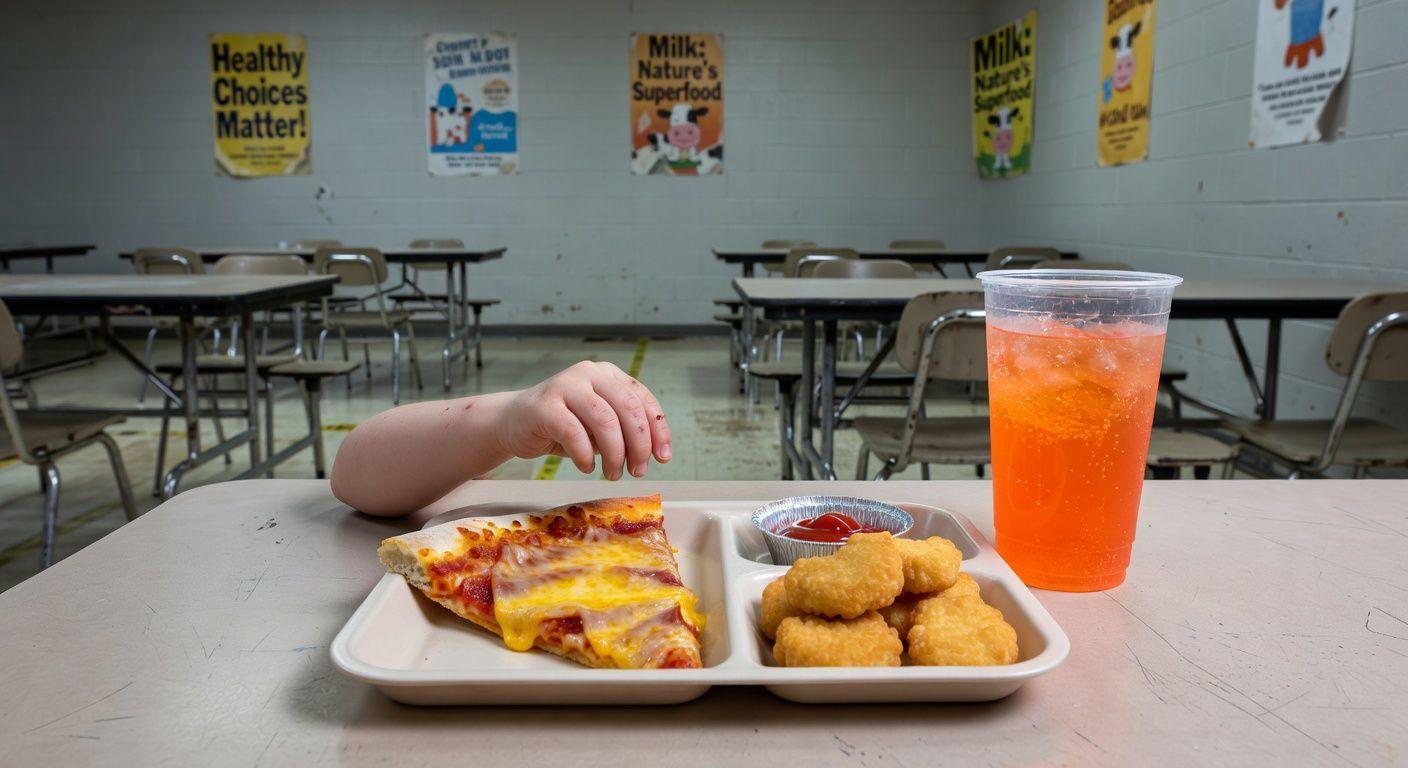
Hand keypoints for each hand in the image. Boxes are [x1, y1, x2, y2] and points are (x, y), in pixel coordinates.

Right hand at [492, 361, 672, 479]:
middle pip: (627, 408)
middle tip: (638, 470)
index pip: (642, 399)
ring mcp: (565, 385)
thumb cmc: (562, 426)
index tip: (663, 457)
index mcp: (608, 374)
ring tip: (613, 474)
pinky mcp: (544, 405)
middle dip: (638, 444)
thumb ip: (623, 431)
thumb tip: (652, 453)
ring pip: (604, 420)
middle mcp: (589, 373)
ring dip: (614, 453)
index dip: (657, 430)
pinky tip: (586, 467)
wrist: (513, 423)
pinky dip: (585, 455)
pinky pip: (573, 433)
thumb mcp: (599, 426)